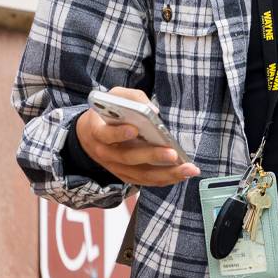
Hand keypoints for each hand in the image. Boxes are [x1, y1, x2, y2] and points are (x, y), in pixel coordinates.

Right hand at [76, 87, 200, 186]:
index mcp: (97, 131)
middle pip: (129, 158)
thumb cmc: (107, 111)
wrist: (89, 134)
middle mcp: (105, 153)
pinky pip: (146, 181)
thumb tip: (154, 112)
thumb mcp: (115, 96)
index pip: (106, 134)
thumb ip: (133, 98)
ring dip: (166, 174)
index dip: (119, 133)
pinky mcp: (125, 176)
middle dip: (153, 156)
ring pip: (140, 174)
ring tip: (188, 168)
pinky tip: (182, 174)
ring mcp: (115, 167)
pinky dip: (164, 179)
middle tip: (173, 154)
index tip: (134, 129)